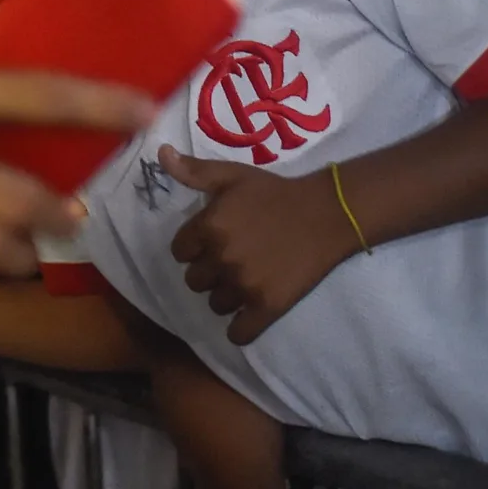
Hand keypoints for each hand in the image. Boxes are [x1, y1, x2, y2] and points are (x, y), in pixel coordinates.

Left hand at [160, 146, 357, 344]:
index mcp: (209, 227)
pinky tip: (249, 313)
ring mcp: (244, 285)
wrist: (326, 213)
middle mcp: (221, 258)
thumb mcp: (232, 175)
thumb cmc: (275, 192)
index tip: (210, 242)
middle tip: (230, 260)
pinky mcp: (267, 307)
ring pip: (215, 305)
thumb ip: (194, 171)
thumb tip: (161, 155)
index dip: (193, 247)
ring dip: (225, 296)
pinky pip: (239, 333)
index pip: (179, 252)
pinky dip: (240, 328)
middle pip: (194, 281)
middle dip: (208, 271)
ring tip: (244, 280)